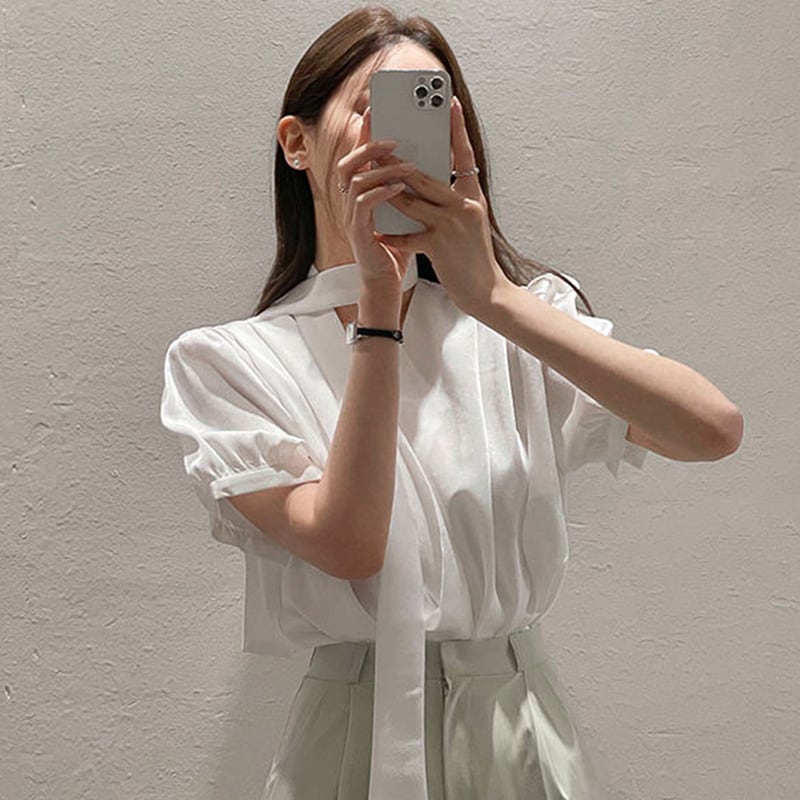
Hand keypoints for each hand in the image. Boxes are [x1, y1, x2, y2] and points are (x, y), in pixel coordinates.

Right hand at [336, 106, 416, 293]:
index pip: (360, 157)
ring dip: (378, 168)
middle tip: (391, 135)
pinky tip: (397, 188)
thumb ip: (409, 188)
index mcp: (362, 194)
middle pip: (347, 162)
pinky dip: (379, 193)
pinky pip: (362, 205)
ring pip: (355, 181)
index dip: (365, 133)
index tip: (378, 109)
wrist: (388, 282)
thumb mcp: (405, 212)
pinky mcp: (358, 234)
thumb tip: (430, 159)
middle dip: (367, 144)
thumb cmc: (397, 248)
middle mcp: (352, 203)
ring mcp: (353, 218)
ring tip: (403, 163)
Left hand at [373, 95, 510, 315]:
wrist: (486, 292)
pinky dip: (393, 236)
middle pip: (426, 175)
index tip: (449, 102)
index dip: (457, 128)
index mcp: (473, 198)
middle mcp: (464, 206)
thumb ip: (453, 201)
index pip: (466, 156)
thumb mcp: (470, 223)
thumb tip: (427, 182)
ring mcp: (451, 225)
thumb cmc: (474, 258)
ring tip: (370, 178)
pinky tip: (380, 234)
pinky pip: (408, 236)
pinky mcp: (439, 246)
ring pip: (412, 201)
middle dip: (400, 159)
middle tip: (381, 142)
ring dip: (388, 190)